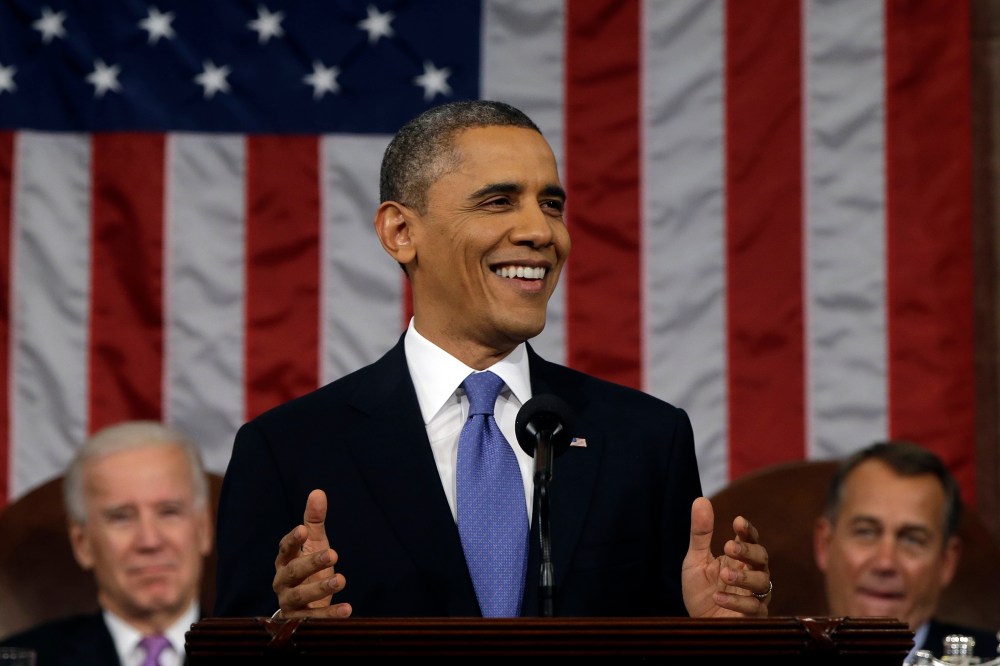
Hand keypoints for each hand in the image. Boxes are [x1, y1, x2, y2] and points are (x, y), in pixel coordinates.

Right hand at [272, 489, 351, 618]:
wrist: (303, 606)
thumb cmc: (309, 567)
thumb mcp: (313, 544)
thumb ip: (314, 521)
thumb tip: (318, 492)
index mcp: (284, 561)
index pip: (284, 549)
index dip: (292, 540)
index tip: (303, 530)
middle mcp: (282, 582)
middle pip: (292, 573)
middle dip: (311, 563)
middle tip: (333, 554)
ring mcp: (289, 603)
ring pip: (300, 596)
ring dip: (321, 588)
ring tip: (342, 579)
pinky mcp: (300, 621)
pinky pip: (313, 619)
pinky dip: (330, 615)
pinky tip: (347, 609)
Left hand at [681, 496, 770, 617]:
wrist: (697, 626)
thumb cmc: (700, 591)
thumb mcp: (695, 560)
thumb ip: (700, 534)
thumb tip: (701, 500)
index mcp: (739, 558)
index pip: (750, 539)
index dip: (748, 530)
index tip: (738, 521)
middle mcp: (751, 574)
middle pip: (762, 558)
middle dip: (748, 551)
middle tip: (728, 547)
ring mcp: (755, 596)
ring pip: (762, 582)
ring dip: (743, 577)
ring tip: (724, 575)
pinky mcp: (753, 617)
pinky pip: (753, 608)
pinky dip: (736, 602)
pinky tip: (718, 598)